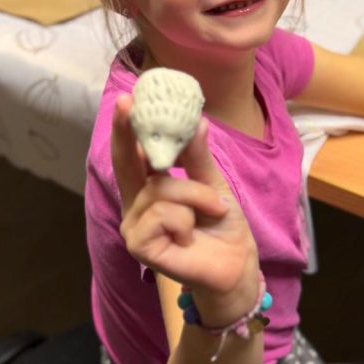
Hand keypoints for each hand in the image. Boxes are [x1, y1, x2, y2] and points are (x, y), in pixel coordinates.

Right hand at [112, 95, 259, 322]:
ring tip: (212, 210)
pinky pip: (162, 213)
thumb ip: (198, 157)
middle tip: (127, 104)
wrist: (235, 264)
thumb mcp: (213, 183)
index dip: (127, 128)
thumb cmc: (221, 225)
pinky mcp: (139, 245)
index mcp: (149, 188)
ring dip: (196, 195)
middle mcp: (136, 205)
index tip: (128, 99)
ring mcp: (134, 226)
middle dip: (127, 132)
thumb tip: (196, 121)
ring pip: (160, 188)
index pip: (133, 154)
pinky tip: (191, 234)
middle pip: (127, 162)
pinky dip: (185, 218)